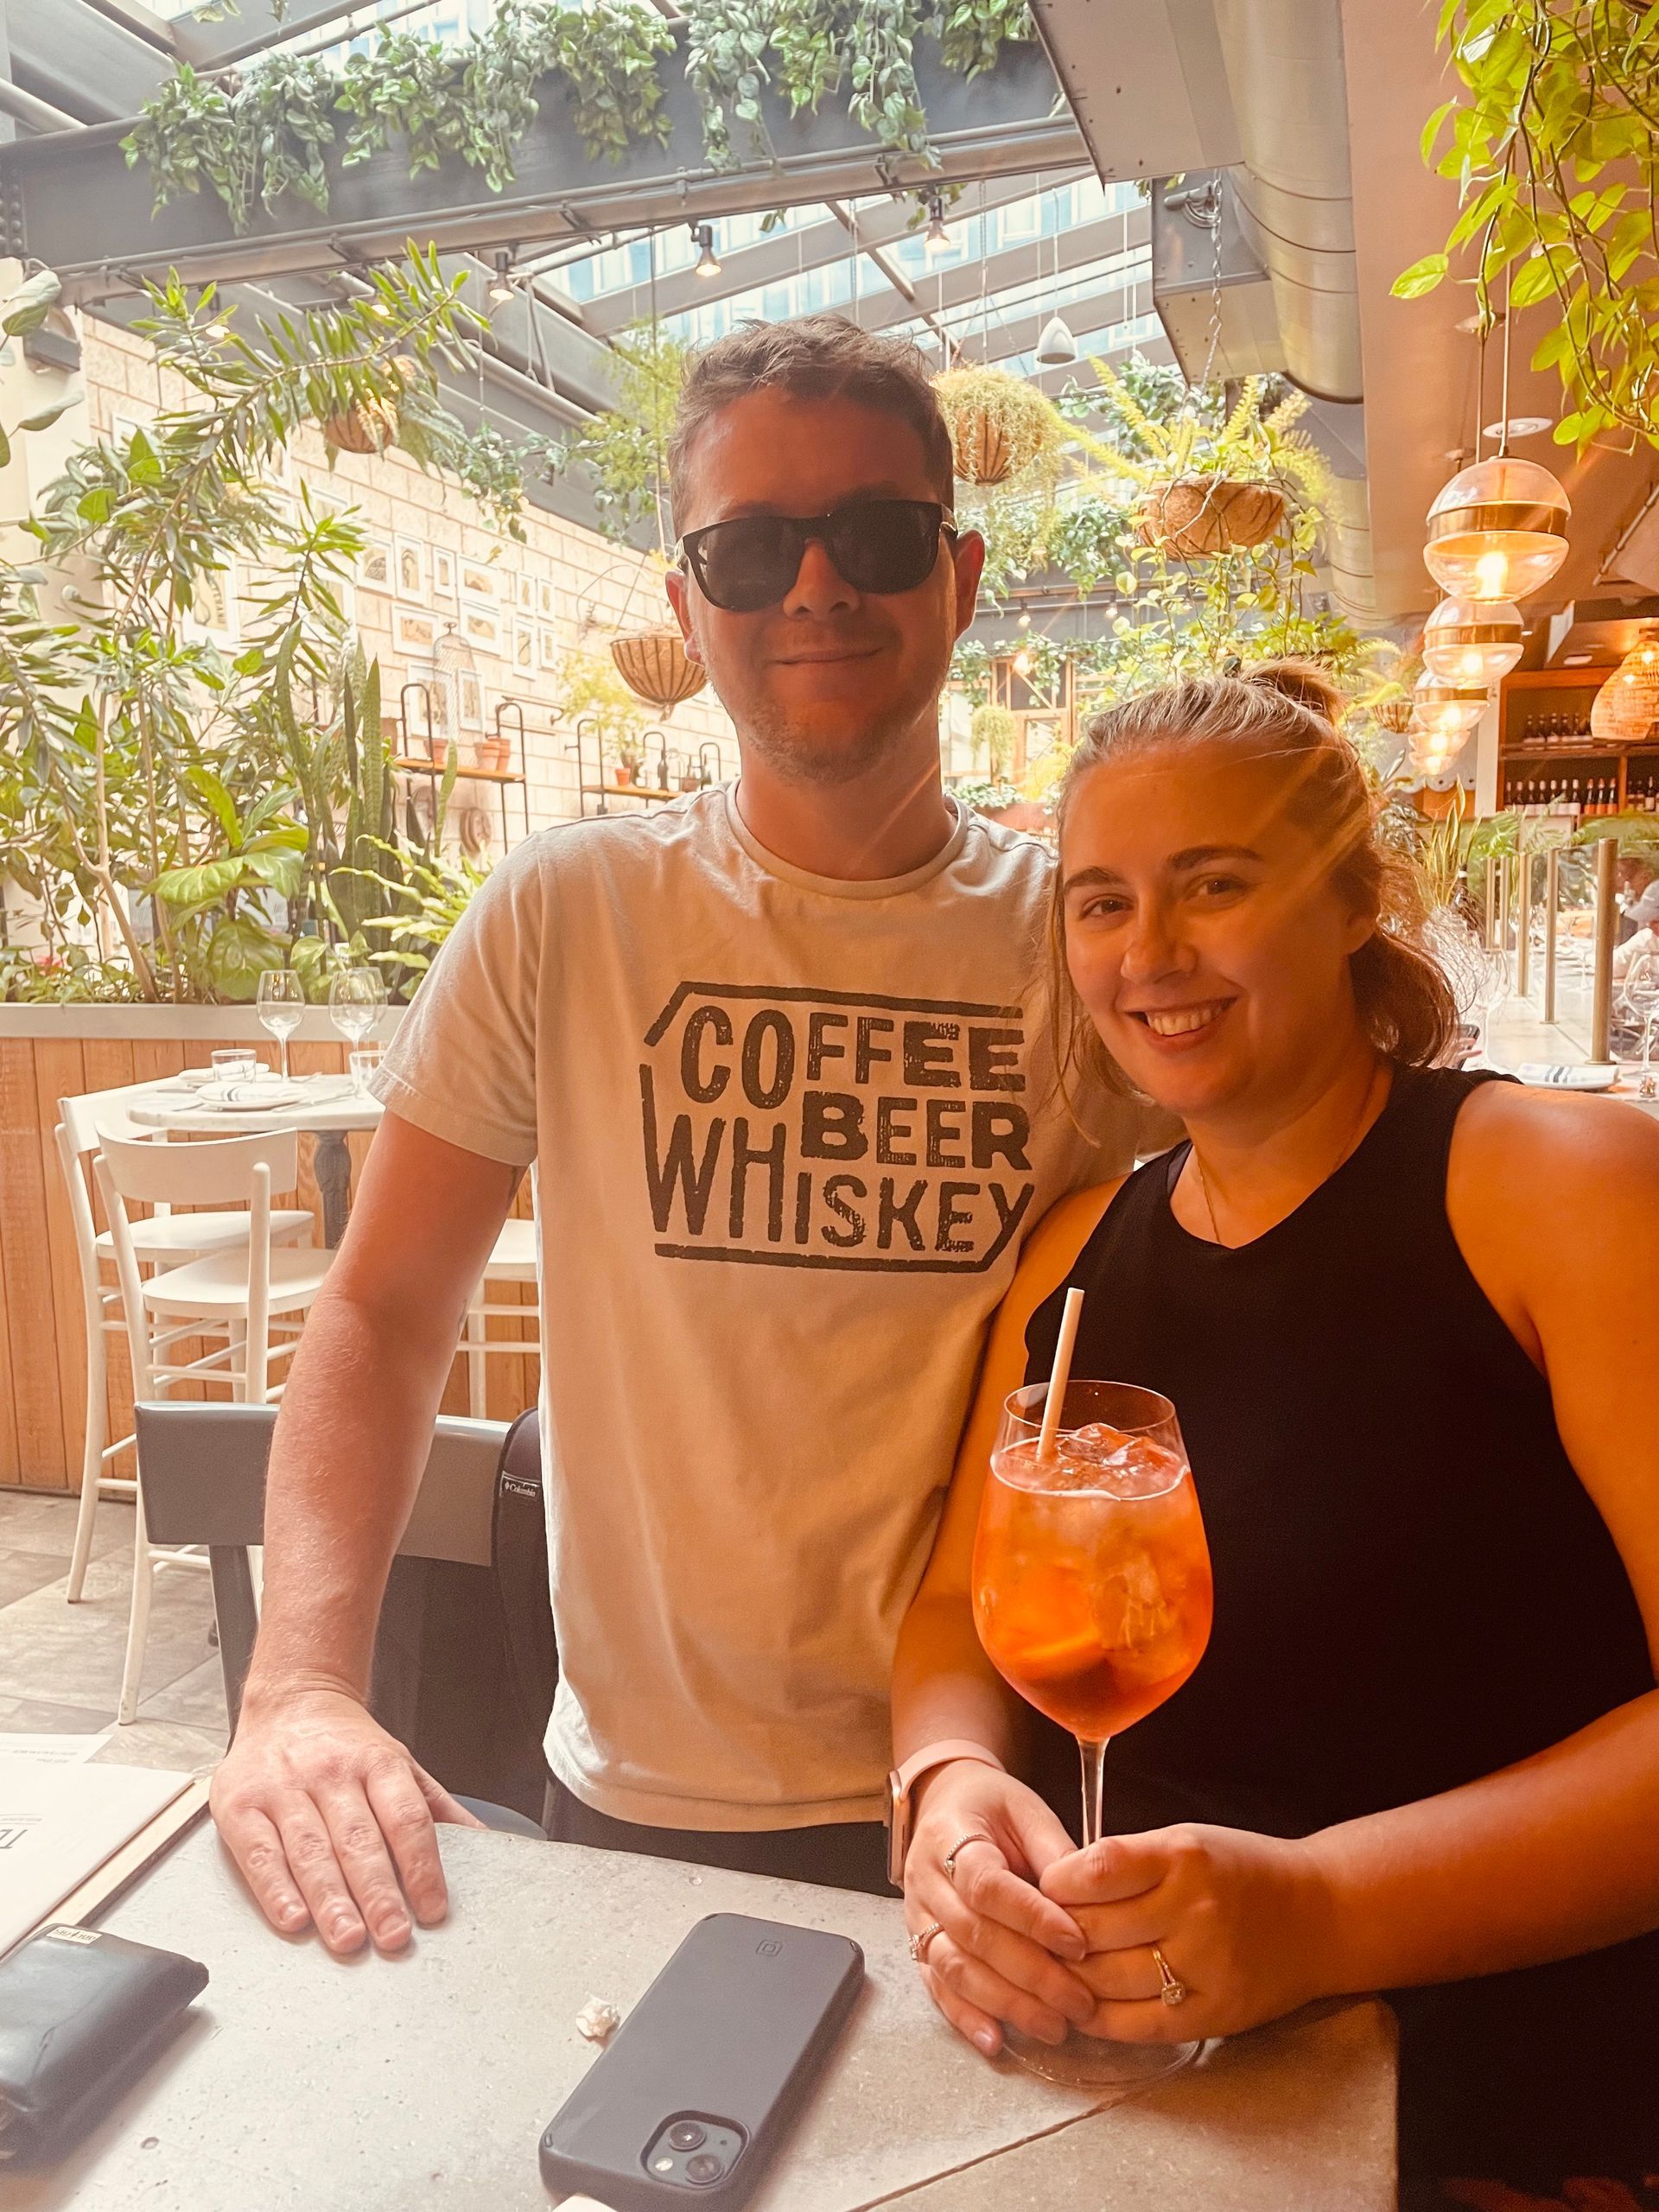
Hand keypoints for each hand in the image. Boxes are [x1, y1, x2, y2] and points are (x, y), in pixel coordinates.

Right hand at [210, 1683, 485, 1955]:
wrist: (290, 1700)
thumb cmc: (348, 1745)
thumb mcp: (400, 1763)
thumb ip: (437, 1807)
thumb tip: (488, 1845)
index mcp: (379, 1763)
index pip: (407, 1818)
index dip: (422, 1866)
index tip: (433, 1909)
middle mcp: (332, 1773)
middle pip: (360, 1839)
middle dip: (379, 1892)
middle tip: (394, 1935)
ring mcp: (284, 1787)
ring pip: (311, 1851)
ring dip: (331, 1899)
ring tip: (349, 1937)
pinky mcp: (240, 1804)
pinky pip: (260, 1853)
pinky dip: (276, 1890)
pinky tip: (293, 1918)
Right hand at [902, 1761, 1096, 2058]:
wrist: (944, 1804)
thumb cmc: (993, 1808)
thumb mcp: (1027, 1811)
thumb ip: (1055, 1852)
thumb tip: (1090, 1901)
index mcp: (951, 1836)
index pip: (988, 1886)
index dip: (1032, 1918)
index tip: (1077, 1943)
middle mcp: (926, 1880)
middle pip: (974, 1936)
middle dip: (1031, 1976)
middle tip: (1079, 2002)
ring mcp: (918, 1917)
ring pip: (955, 1969)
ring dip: (1006, 2004)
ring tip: (1054, 2027)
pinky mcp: (918, 1945)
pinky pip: (937, 1987)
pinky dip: (965, 2018)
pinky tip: (996, 2041)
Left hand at [1039, 1822, 1334, 2042]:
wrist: (1321, 1916)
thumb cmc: (1243, 1872)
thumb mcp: (1186, 1843)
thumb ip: (1128, 1864)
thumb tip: (1054, 1889)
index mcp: (1183, 1857)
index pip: (1094, 1871)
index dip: (1055, 1883)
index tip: (1041, 1887)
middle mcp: (1194, 1910)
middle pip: (1093, 1931)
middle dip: (1052, 1935)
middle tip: (1032, 1935)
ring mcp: (1205, 1967)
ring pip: (1107, 1982)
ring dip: (1068, 1979)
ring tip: (1051, 1971)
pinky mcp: (1212, 2013)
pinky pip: (1136, 2025)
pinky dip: (1098, 2020)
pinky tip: (1082, 2008)